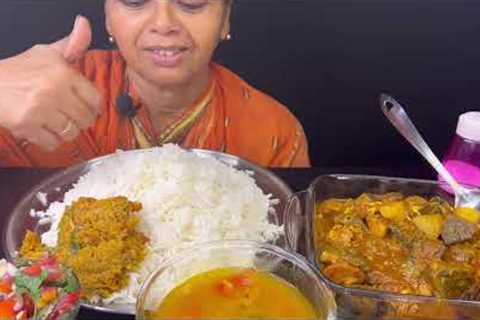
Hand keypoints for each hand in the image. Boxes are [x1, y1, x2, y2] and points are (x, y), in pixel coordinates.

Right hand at [0, 15, 101, 150]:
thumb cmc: (18, 70)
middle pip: (86, 119)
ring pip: (71, 132)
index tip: (88, 108)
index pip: (95, 99)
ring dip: (65, 132)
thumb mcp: (45, 53)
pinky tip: (43, 130)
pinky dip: (50, 141)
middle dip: (80, 120)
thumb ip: (71, 44)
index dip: (94, 106)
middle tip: (70, 117)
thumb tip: (84, 24)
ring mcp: (41, 109)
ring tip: (55, 123)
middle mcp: (54, 90)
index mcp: (63, 73)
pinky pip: (53, 143)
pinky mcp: (27, 125)